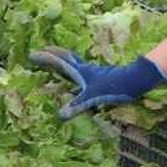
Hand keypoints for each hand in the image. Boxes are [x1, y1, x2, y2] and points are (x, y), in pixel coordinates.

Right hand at [28, 48, 166, 118]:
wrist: (135, 80)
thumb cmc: (113, 87)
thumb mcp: (93, 98)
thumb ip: (77, 106)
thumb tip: (60, 116)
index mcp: (80, 71)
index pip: (59, 62)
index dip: (45, 58)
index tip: (31, 55)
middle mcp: (85, 68)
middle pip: (66, 57)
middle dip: (53, 53)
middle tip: (42, 50)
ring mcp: (93, 72)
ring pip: (75, 62)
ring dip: (64, 59)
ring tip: (57, 60)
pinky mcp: (100, 77)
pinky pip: (82, 70)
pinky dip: (74, 69)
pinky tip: (78, 77)